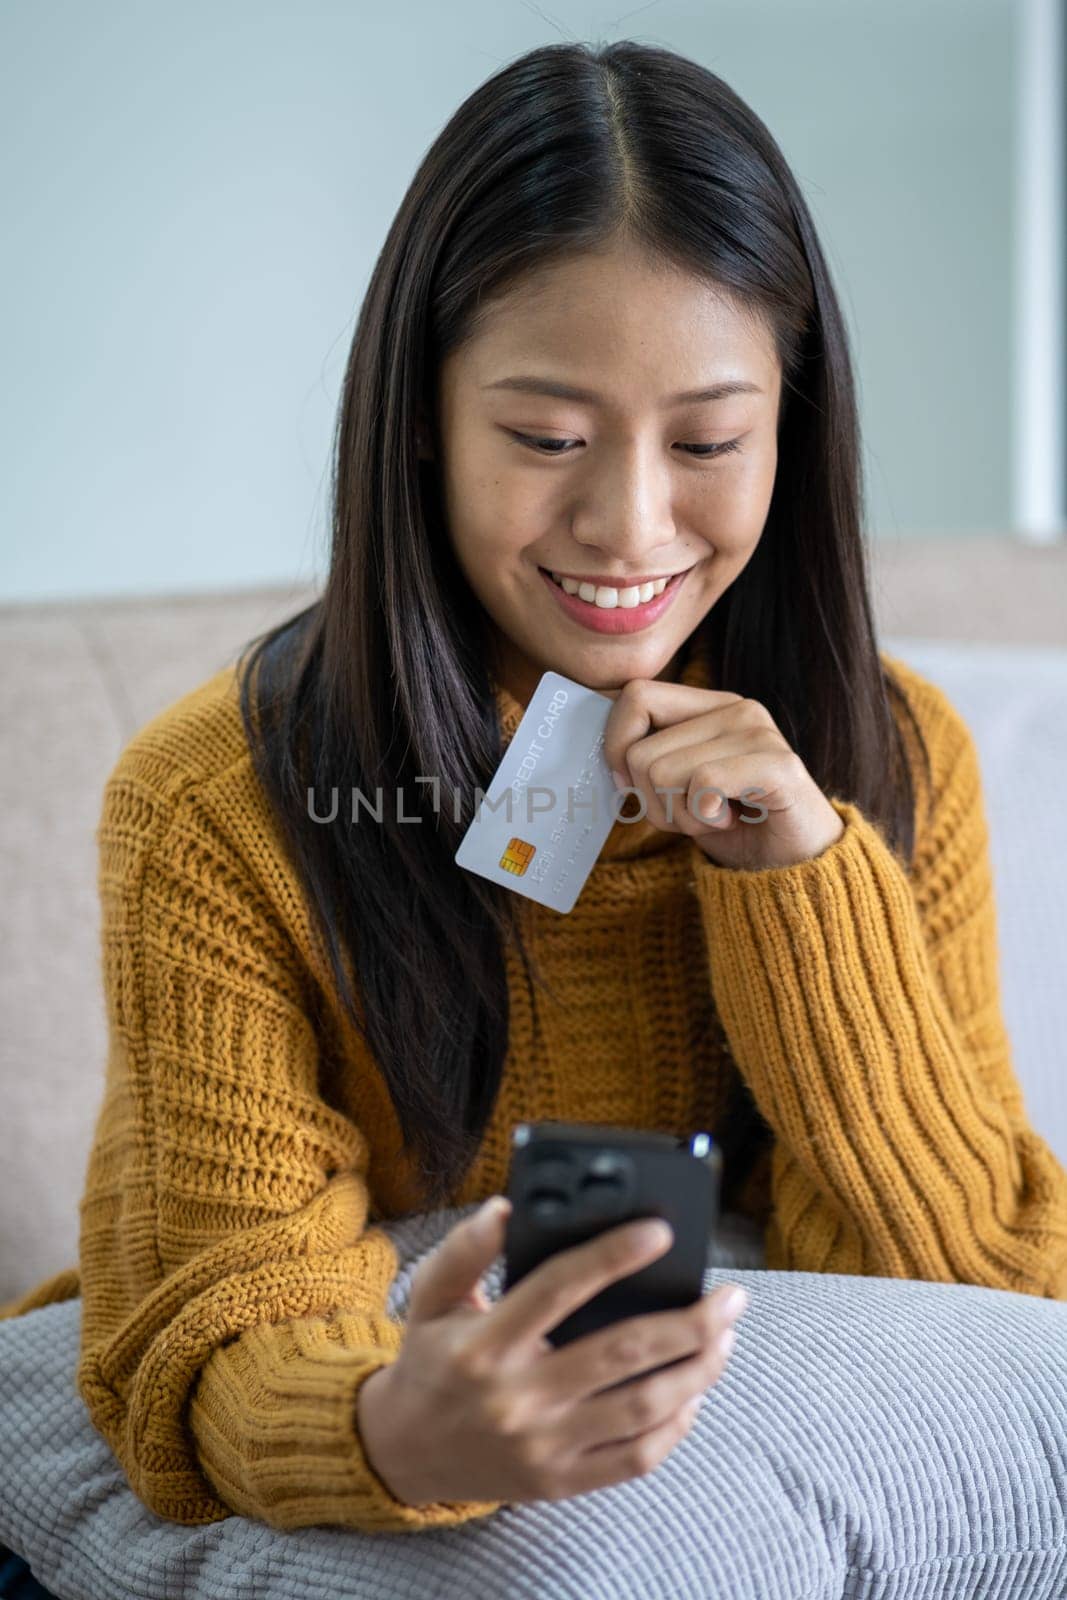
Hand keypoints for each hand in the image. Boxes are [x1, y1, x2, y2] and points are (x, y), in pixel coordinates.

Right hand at [356, 1199, 748, 1508]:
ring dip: (697, 1369)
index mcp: (486, 1343)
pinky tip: (695, 1391)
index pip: (560, 1288)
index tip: (661, 1231)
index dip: (613, 1256)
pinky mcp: (560, 1481)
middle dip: (690, 1321)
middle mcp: (518, 1397)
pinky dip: (677, 1425)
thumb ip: (466, 1248)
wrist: (403, 1451)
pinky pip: (636, 1458)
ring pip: (643, 1407)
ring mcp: (543, 1446)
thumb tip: (507, 1208)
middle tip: (731, 1295)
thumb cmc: (430, 1358)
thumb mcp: (431, 1295)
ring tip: (725, 1336)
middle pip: (622, 1353)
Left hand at [601, 678, 844, 869]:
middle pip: (640, 750)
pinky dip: (704, 818)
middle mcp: (736, 708)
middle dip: (651, 801)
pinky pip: (702, 785)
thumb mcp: (677, 788)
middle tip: (690, 814)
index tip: (633, 785)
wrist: (795, 869)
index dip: (616, 745)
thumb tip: (608, 759)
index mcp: (710, 705)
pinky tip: (730, 821)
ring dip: (679, 816)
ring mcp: (759, 732)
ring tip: (714, 818)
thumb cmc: (734, 827)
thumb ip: (647, 761)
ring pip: (663, 771)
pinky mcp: (778, 764)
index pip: (636, 696)